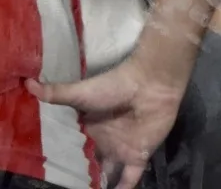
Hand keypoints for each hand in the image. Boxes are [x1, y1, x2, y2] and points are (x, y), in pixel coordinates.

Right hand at [26, 56, 185, 188]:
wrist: (150, 84)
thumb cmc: (115, 86)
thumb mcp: (81, 93)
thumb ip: (57, 93)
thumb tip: (28, 83)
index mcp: (88, 128)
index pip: (72, 149)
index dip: (62, 161)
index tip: (47, 172)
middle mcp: (103, 142)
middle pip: (87, 165)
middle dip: (78, 176)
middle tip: (63, 185)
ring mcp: (121, 149)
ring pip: (106, 175)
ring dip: (97, 184)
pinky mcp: (138, 156)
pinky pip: (129, 179)